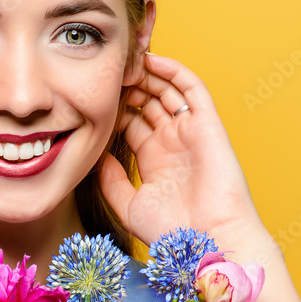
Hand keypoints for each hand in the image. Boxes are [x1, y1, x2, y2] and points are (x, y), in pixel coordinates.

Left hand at [99, 52, 268, 256]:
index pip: (132, 122)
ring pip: (168, 91)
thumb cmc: (171, 232)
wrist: (208, 240)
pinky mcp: (208, 125)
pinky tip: (153, 60)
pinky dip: (175, 71)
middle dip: (128, 86)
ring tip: (126, 61)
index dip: (114, 107)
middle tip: (107, 73)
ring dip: (148, 74)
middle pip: (148, 102)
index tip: (92, 96)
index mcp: (154, 160)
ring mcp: (190, 132)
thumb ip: (111, 179)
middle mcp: (172, 143)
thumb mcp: (128, 205)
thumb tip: (96, 154)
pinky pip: (193, 88)